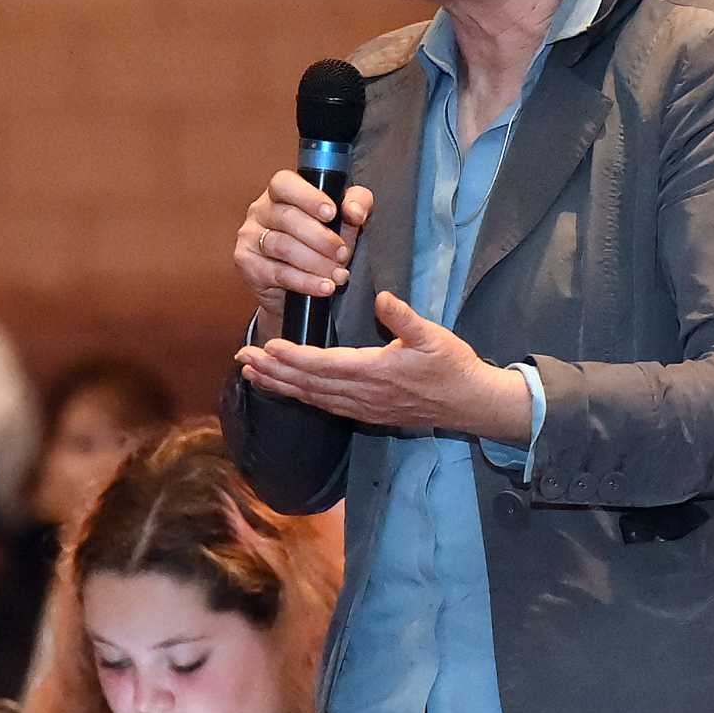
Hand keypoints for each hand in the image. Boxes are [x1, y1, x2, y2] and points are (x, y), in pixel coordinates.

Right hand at [234, 173, 374, 339]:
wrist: (298, 290)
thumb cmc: (321, 246)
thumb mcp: (345, 220)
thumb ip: (356, 205)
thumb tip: (354, 212)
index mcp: (280, 193)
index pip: (285, 183)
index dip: (308, 197)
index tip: (332, 213)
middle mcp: (260, 210)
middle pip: (288, 217)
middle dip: (321, 238)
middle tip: (343, 254)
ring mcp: (249, 237)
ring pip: (282, 246)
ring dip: (316, 263)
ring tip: (338, 275)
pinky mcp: (246, 264)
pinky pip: (278, 273)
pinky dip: (305, 282)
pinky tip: (324, 287)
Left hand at [236, 292, 531, 442]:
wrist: (471, 404)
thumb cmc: (453, 366)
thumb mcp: (434, 336)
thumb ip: (405, 319)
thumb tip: (382, 299)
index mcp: (375, 372)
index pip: (323, 365)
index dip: (293, 357)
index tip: (267, 346)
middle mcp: (363, 395)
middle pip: (308, 384)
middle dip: (273, 371)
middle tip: (243, 359)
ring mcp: (363, 408)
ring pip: (313, 398)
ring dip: (280, 386)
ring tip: (252, 374)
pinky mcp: (367, 414)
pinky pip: (326, 406)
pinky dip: (301, 397)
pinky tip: (286, 390)